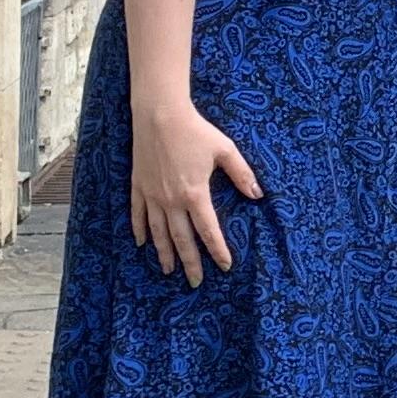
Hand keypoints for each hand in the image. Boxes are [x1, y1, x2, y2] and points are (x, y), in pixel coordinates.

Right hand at [130, 101, 260, 284]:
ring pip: (158, 232)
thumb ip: (242, 174)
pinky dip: (139, 231)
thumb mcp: (225, 150)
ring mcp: (152, 195)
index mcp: (195, 193)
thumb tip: (258, 194)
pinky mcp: (138, 186)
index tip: (225, 265)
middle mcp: (172, 200)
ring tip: (169, 270)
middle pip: (182, 239)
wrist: (159, 115)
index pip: (208, 230)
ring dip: (164, 253)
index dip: (217, 249)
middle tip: (195, 282)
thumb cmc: (195, 131)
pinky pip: (138, 215)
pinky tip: (141, 244)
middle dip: (190, 262)